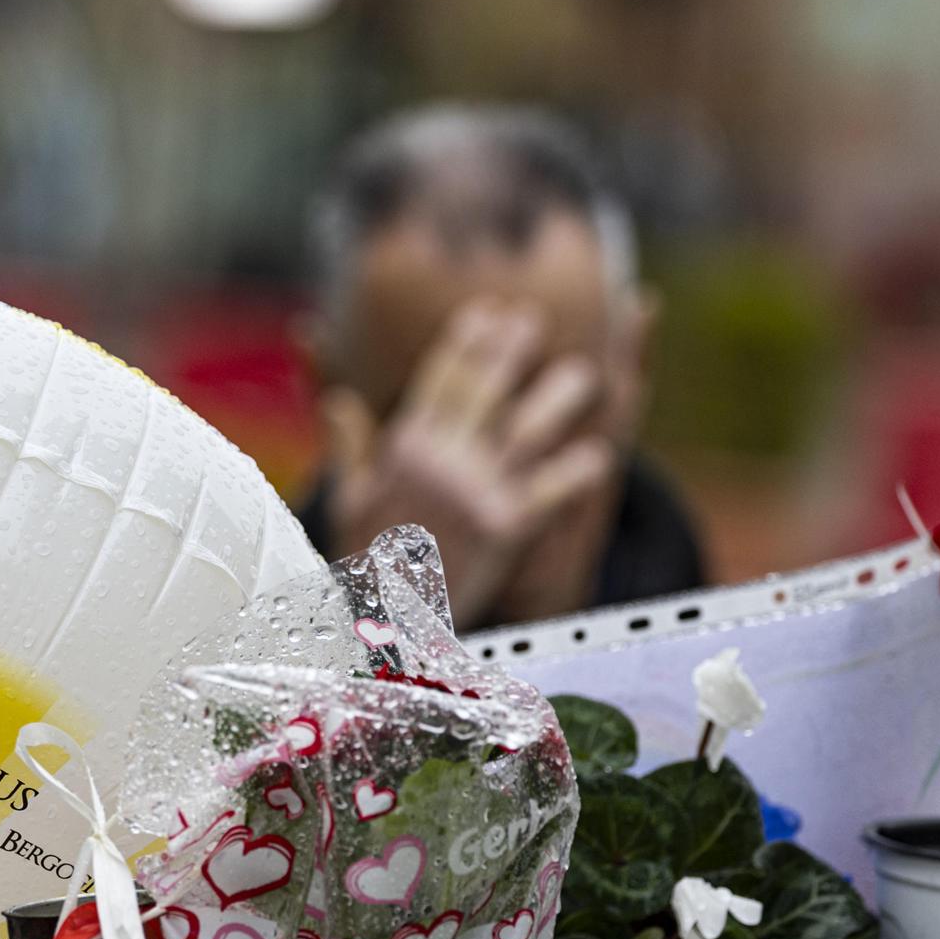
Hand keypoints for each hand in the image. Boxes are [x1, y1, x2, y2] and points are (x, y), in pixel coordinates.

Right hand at [322, 299, 611, 626]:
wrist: (382, 622)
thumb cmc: (366, 560)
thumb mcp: (350, 499)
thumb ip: (351, 447)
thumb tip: (339, 402)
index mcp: (404, 448)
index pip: (440, 381)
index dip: (466, 343)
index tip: (488, 316)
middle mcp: (441, 461)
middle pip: (484, 391)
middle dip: (509, 352)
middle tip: (533, 322)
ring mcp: (475, 492)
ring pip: (525, 431)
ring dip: (558, 400)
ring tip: (583, 376)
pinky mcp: (504, 529)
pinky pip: (549, 492)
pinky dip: (574, 474)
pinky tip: (600, 458)